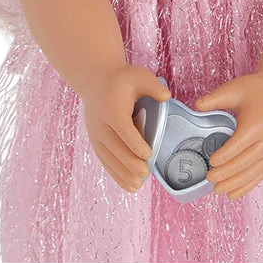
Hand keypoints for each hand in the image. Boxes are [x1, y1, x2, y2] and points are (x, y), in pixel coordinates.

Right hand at [80, 65, 169, 192]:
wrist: (95, 80)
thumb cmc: (121, 79)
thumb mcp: (138, 76)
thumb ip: (154, 87)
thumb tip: (167, 97)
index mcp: (113, 109)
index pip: (123, 129)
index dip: (135, 143)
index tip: (147, 155)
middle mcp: (100, 124)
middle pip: (115, 147)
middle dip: (129, 163)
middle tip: (145, 175)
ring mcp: (96, 134)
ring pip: (108, 158)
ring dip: (122, 173)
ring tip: (137, 186)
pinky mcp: (95, 141)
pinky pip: (105, 160)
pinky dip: (115, 173)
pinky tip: (127, 185)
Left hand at [194, 73, 262, 199]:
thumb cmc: (261, 90)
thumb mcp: (236, 88)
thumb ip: (215, 99)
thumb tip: (196, 106)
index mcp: (255, 126)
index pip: (235, 147)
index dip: (222, 158)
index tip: (210, 162)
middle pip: (242, 164)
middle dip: (224, 174)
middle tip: (209, 178)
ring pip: (251, 173)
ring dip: (234, 184)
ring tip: (218, 191)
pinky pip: (261, 175)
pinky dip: (247, 186)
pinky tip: (234, 194)